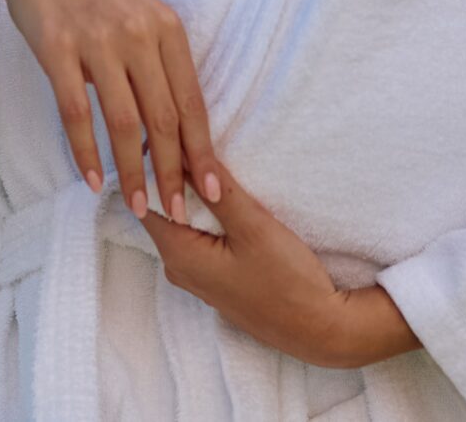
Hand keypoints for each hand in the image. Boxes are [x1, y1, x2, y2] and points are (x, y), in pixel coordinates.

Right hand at [0, 0, 223, 225]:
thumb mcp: (137, 13)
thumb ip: (157, 61)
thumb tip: (175, 127)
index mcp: (165, 26)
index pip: (191, 101)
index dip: (202, 151)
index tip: (212, 190)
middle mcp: (137, 33)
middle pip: (162, 118)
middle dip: (172, 173)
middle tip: (177, 212)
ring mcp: (96, 41)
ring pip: (123, 122)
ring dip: (131, 171)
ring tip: (137, 206)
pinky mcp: (57, 49)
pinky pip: (76, 113)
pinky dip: (86, 152)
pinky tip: (92, 179)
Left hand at [138, 166, 420, 369]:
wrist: (318, 329)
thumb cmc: (287, 280)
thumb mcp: (253, 226)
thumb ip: (217, 189)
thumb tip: (185, 153)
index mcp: (178, 255)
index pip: (147, 199)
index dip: (155, 166)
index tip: (169, 136)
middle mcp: (177, 268)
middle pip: (163, 210)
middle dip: (174, 178)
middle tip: (191, 142)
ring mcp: (196, 277)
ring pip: (182, 224)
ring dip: (193, 197)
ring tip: (208, 164)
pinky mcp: (215, 280)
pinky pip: (198, 238)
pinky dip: (205, 216)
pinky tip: (222, 199)